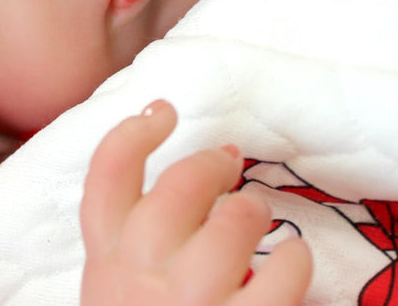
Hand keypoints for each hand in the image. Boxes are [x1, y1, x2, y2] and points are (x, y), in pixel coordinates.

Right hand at [80, 100, 311, 305]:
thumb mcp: (116, 301)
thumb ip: (130, 255)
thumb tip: (190, 187)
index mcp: (104, 270)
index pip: (105, 179)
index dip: (134, 135)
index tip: (164, 111)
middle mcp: (140, 281)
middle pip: (177, 188)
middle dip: (210, 164)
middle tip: (229, 160)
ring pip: (231, 223)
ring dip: (252, 210)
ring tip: (256, 220)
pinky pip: (282, 275)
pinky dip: (293, 261)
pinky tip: (290, 264)